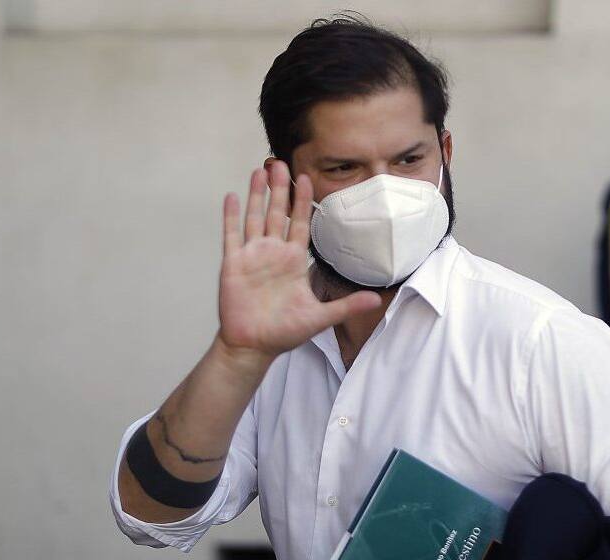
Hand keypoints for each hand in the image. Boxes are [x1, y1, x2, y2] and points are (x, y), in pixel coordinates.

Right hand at [218, 161, 380, 356]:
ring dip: (257, 195)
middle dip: (280, 189)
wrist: (253, 345)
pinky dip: (231, 216)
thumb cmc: (284, 332)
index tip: (308, 179)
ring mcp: (252, 256)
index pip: (300, 224)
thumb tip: (377, 300)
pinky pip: (232, 235)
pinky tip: (233, 196)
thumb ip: (346, 306)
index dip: (303, 201)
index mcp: (293, 261)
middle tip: (282, 163)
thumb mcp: (319, 317)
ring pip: (255, 218)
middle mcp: (273, 253)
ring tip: (260, 171)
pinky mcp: (233, 264)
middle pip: (277, 213)